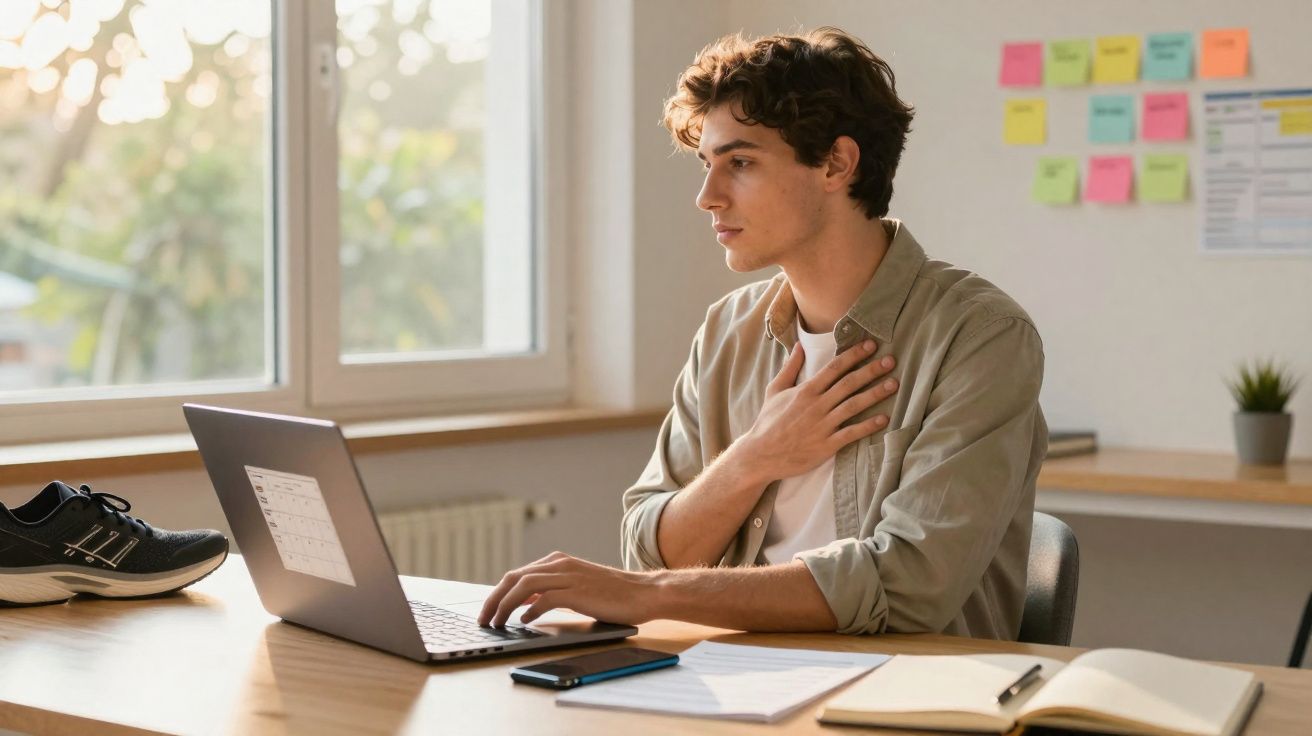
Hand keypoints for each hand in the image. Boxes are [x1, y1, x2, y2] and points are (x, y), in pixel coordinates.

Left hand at [477, 551, 660, 627]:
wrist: (644, 593)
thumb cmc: (612, 594)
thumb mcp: (576, 587)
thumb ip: (550, 591)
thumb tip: (523, 605)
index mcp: (557, 562)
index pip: (517, 575)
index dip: (497, 593)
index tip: (487, 610)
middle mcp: (560, 564)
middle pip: (514, 578)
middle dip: (493, 599)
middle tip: (483, 619)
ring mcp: (569, 576)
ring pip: (524, 586)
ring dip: (505, 606)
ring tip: (496, 623)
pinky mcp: (578, 591)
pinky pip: (545, 599)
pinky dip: (531, 611)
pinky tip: (524, 622)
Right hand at [735, 338, 897, 481]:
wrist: (760, 454)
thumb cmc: (768, 422)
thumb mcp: (775, 390)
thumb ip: (790, 368)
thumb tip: (799, 345)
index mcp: (805, 390)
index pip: (834, 368)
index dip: (854, 355)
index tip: (870, 345)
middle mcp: (816, 405)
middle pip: (849, 383)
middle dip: (871, 370)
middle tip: (891, 360)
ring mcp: (822, 425)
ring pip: (854, 405)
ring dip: (875, 394)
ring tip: (893, 384)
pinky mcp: (826, 445)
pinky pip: (851, 433)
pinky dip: (868, 426)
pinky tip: (884, 419)